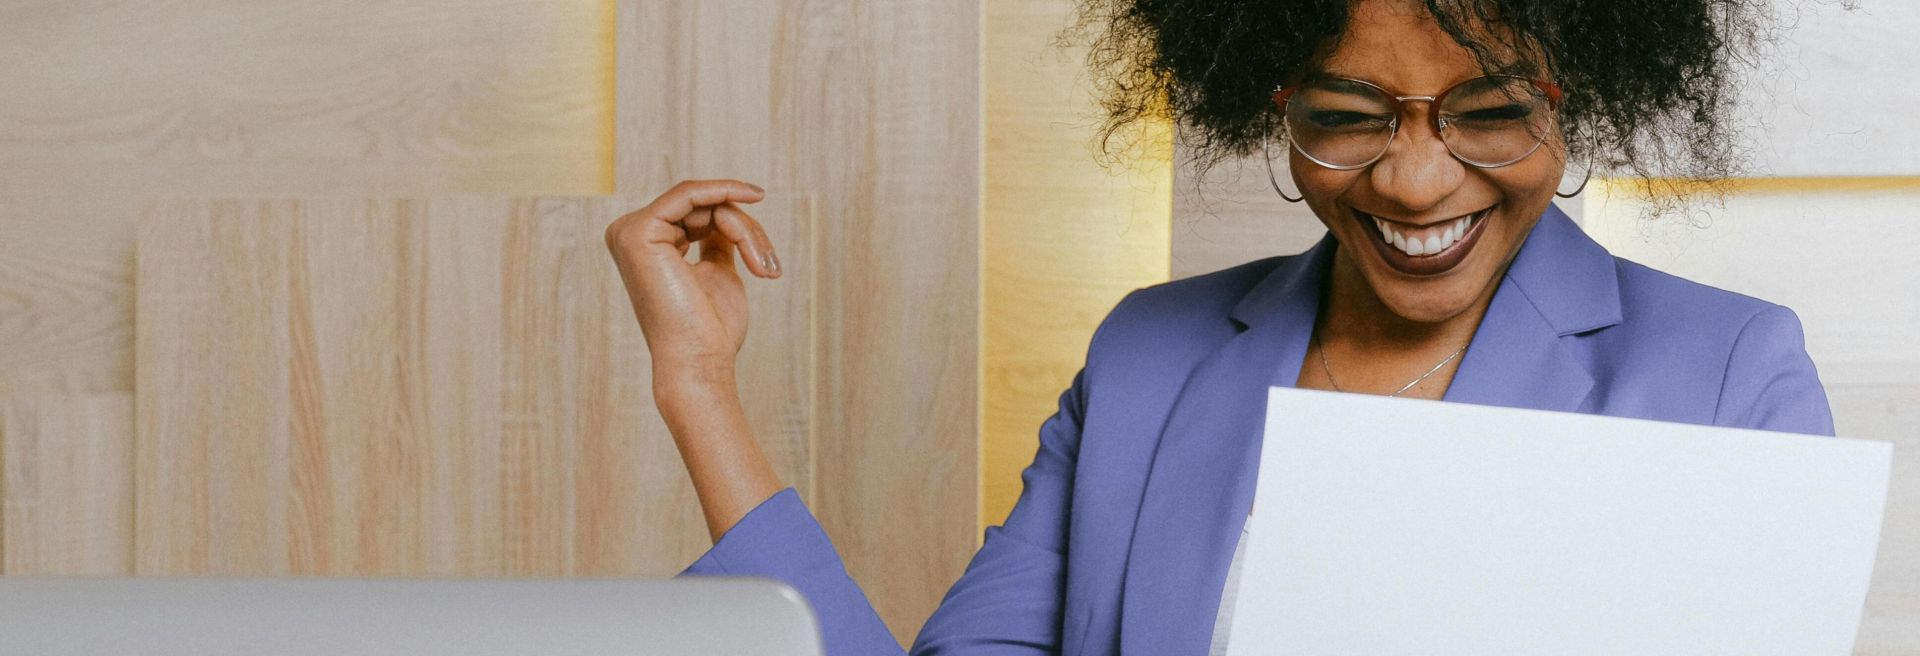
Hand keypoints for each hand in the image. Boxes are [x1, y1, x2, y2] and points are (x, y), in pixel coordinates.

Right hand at [605, 179, 780, 389]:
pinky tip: (752, 197)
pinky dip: (725, 193)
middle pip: (701, 206)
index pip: (695, 214)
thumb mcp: (717, 271)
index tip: (767, 243)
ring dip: (744, 229)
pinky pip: (690, 194)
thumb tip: (726, 210)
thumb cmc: (711, 328)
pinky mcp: (638, 232)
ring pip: (703, 202)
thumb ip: (716, 239)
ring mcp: (629, 232)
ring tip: (762, 267)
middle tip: (769, 266)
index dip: (737, 225)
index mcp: (644, 245)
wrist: (699, 361)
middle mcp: (628, 234)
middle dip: (745, 229)